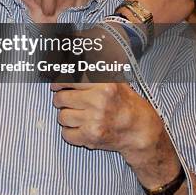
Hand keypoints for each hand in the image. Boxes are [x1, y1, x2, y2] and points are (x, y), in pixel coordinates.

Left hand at [50, 82, 180, 186]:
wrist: (139, 131)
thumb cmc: (125, 104)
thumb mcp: (114, 80)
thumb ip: (95, 70)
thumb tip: (72, 57)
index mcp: (103, 85)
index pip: (69, 79)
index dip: (58, 83)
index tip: (56, 85)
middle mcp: (98, 101)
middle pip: (61, 98)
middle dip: (60, 100)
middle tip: (65, 101)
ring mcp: (94, 120)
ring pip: (62, 117)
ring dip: (65, 116)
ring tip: (75, 115)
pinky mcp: (91, 137)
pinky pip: (67, 134)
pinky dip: (69, 132)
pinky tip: (79, 128)